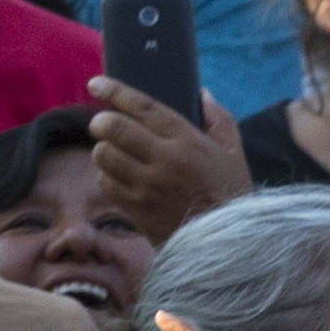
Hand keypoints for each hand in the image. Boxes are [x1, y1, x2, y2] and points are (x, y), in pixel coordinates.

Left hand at [86, 80, 250, 245]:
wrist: (230, 247)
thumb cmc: (232, 195)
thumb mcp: (234, 154)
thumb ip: (219, 120)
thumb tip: (202, 93)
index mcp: (188, 141)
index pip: (143, 107)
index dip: (114, 90)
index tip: (95, 84)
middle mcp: (165, 161)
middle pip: (113, 128)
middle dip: (101, 121)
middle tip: (102, 124)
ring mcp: (149, 187)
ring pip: (104, 156)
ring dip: (103, 151)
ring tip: (114, 152)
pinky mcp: (138, 210)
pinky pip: (106, 184)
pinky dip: (107, 177)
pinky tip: (119, 177)